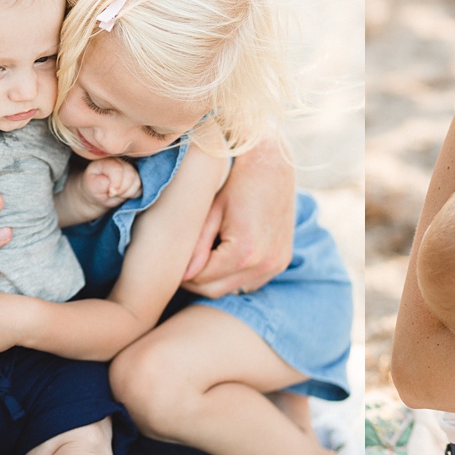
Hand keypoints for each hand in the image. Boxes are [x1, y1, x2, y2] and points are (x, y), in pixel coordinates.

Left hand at [81, 157, 141, 207]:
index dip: (116, 184)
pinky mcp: (137, 176)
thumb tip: (114, 188)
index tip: (110, 193)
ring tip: (117, 194)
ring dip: (128, 192)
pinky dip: (134, 193)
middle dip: (122, 190)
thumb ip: (101, 184)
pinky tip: (124, 193)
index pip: (118, 169)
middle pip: (130, 174)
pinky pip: (141, 187)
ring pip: (137, 181)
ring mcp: (130, 167)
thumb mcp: (92, 187)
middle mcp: (120, 161)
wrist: (98, 193)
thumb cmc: (94, 188)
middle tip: (112, 194)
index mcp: (107, 160)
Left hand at [181, 135, 293, 297]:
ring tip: (204, 256)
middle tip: (183, 262)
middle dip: (195, 280)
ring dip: (215, 280)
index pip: (201, 280)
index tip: (173, 260)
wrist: (273, 164)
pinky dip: (234, 276)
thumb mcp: (211, 210)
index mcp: (244, 251)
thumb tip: (183, 275)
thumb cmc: (236, 181)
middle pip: (215, 291)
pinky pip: (249, 282)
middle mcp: (264, 263)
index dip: (182, 274)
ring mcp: (276, 264)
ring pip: (232, 289)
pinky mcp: (281, 261)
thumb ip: (196, 246)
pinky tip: (225, 256)